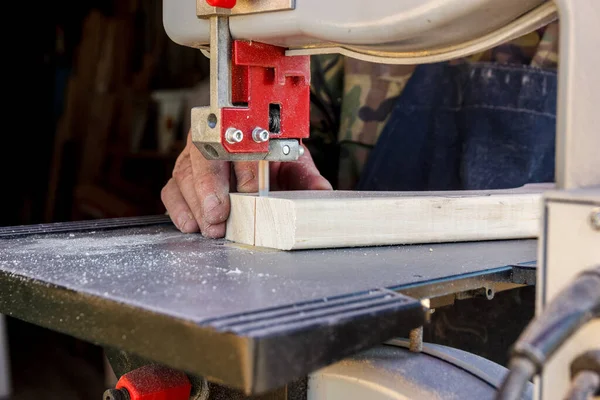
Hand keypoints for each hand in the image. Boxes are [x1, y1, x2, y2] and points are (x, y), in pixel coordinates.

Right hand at [161, 130, 332, 237]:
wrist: (259, 162)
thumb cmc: (274, 162)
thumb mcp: (294, 165)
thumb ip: (307, 178)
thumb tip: (321, 192)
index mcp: (244, 132)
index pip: (239, 144)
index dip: (244, 168)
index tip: (252, 191)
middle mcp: (215, 141)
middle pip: (203, 158)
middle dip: (210, 188)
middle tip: (219, 214)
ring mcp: (196, 159)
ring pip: (185, 174)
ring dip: (196, 203)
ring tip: (209, 226)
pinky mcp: (183, 178)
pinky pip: (172, 190)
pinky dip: (179, 208)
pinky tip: (191, 224)